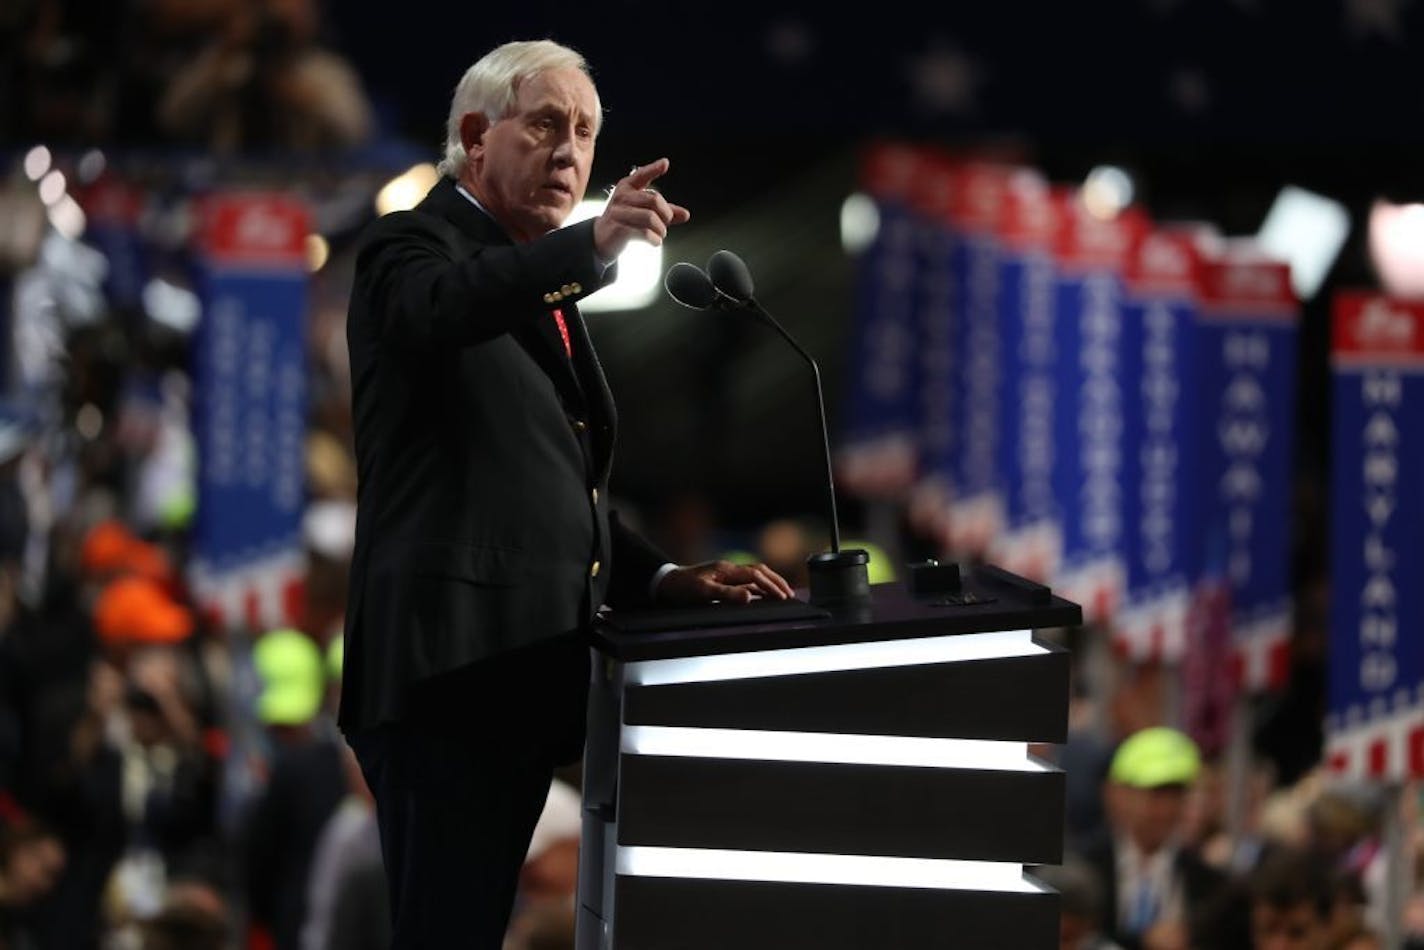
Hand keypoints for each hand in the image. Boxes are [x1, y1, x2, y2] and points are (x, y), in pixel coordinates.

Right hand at [593, 158, 689, 260]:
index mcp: (627, 188)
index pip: (641, 175)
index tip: (665, 164)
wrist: (600, 239)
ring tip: (660, 234)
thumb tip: (685, 214)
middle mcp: (622, 197)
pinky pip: (645, 233)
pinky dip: (655, 240)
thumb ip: (663, 212)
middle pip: (654, 199)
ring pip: (651, 218)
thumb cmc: (624, 222)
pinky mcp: (619, 229)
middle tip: (666, 223)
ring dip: (661, 230)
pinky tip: (654, 241)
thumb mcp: (642, 212)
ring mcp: (619, 212)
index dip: (653, 169)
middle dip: (666, 214)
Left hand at [656, 560, 794, 605]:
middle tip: (790, 594)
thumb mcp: (702, 592)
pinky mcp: (721, 579)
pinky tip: (762, 595)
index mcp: (726, 569)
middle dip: (776, 581)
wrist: (665, 583)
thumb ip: (726, 594)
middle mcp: (728, 569)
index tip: (784, 597)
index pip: (755, 575)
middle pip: (759, 570)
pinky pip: (745, 581)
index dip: (771, 586)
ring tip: (782, 594)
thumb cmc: (682, 588)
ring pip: (754, 575)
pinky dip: (758, 587)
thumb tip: (749, 597)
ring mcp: (725, 573)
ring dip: (769, 583)